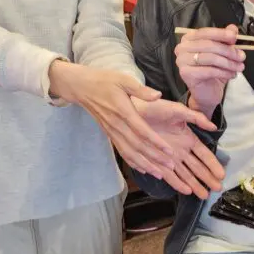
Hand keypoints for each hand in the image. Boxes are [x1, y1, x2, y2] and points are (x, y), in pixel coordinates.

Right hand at [48, 60, 176, 178]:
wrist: (81, 87)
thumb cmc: (105, 81)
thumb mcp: (123, 79)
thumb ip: (140, 90)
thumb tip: (157, 95)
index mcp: (123, 112)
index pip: (142, 131)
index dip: (156, 142)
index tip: (169, 150)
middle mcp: (117, 125)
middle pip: (138, 146)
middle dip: (155, 158)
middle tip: (171, 166)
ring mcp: (112, 131)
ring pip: (130, 152)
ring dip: (145, 164)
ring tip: (160, 174)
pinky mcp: (110, 134)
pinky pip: (122, 151)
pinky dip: (132, 162)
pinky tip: (143, 170)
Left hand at [132, 97, 224, 197]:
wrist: (133, 111)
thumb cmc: (156, 108)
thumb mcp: (179, 110)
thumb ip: (197, 118)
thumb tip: (214, 127)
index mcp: (188, 138)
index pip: (204, 155)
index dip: (213, 164)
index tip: (221, 174)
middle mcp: (181, 151)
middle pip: (197, 168)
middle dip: (207, 178)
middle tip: (218, 189)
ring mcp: (170, 158)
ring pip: (185, 175)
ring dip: (195, 185)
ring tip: (205, 195)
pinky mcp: (157, 162)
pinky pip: (170, 176)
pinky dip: (178, 184)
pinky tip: (187, 192)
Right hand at [175, 24, 245, 117]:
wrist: (207, 93)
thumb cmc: (213, 71)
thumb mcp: (223, 53)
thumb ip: (226, 39)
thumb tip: (232, 29)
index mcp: (189, 38)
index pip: (205, 32)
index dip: (221, 34)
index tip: (234, 37)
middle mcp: (182, 48)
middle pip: (208, 45)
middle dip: (228, 51)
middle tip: (241, 56)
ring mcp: (182, 61)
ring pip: (210, 58)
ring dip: (228, 62)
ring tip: (239, 67)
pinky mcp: (185, 73)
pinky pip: (208, 70)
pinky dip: (223, 72)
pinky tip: (231, 74)